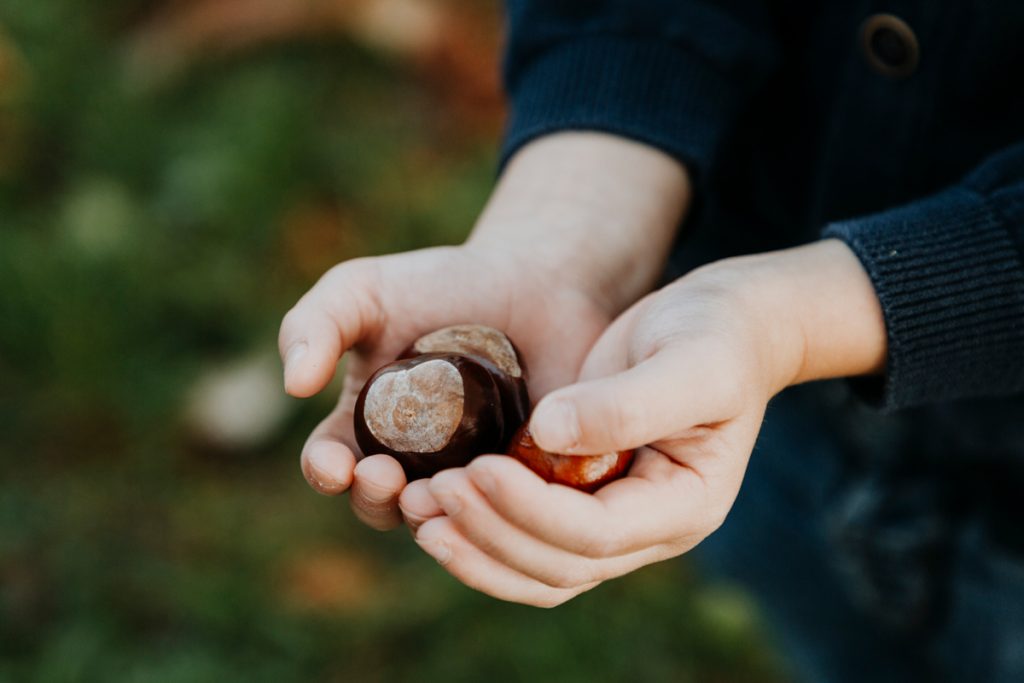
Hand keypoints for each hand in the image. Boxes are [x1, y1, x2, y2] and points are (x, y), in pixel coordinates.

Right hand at [279, 132, 690, 530]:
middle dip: (375, 499)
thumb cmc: (442, 284)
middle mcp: (410, 462)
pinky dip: (494, 509)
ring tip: (437, 490)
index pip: (329, 466)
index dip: (325, 472)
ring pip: (441, 520)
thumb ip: (317, 323)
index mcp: (363, 427)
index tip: (334, 463)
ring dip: (430, 515)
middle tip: (386, 476)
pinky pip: (503, 513)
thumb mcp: (366, 291)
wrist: (533, 280)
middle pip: (380, 505)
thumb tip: (293, 385)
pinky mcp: (520, 481)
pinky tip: (495, 486)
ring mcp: (466, 475)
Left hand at [400, 240, 885, 605]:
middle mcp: (648, 528)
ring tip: (416, 512)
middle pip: (558, 565)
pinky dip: (480, 529)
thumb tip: (547, 435)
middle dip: (491, 535)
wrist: (720, 327)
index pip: (597, 534)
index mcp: (684, 504)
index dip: (532, 511)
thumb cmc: (715, 334)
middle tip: (431, 493)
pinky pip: (525, 537)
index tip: (477, 468)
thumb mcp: (692, 359)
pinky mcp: (581, 497)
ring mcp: (614, 520)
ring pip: (537, 569)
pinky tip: (432, 502)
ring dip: (475, 548)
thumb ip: (628, 401)